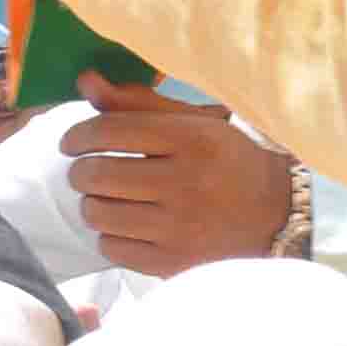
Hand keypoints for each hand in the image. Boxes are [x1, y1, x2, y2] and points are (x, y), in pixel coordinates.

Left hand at [62, 72, 298, 276]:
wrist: (276, 216)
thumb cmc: (226, 161)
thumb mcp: (193, 123)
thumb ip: (137, 103)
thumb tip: (85, 82)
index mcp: (191, 139)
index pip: (110, 131)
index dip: (78, 135)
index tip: (70, 143)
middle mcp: (185, 182)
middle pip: (97, 175)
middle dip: (79, 172)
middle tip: (85, 172)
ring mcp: (180, 227)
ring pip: (99, 214)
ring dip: (91, 204)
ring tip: (105, 199)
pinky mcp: (174, 263)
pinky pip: (113, 249)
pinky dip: (109, 236)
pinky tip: (124, 226)